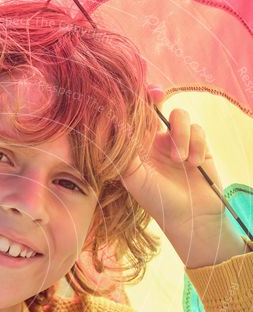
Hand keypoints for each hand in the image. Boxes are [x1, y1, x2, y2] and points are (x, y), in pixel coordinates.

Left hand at [120, 86, 244, 266]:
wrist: (190, 216)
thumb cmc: (157, 200)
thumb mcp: (133, 177)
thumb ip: (123, 151)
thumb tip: (112, 125)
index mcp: (138, 147)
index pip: (134, 118)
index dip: (134, 102)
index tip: (135, 95)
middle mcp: (156, 141)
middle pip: (157, 107)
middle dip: (157, 98)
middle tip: (157, 95)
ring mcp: (178, 141)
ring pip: (180, 116)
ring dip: (181, 134)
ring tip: (181, 159)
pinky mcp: (198, 145)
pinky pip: (198, 129)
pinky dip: (197, 145)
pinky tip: (194, 164)